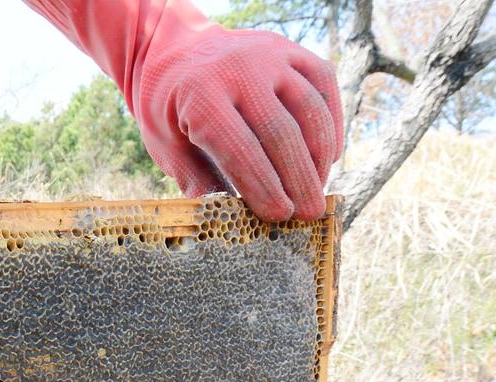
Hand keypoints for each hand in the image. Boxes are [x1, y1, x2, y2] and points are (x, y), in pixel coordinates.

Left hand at [23, 0, 341, 220]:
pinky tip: (329, 155)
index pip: (239, 148)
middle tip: (309, 213)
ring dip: (319, 154)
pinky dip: (331, 121)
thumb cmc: (168, 108)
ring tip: (318, 189)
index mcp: (200, 96)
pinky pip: (323, 83)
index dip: (263, 185)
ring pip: (308, 107)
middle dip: (298, 178)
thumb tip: (217, 217)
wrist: (174, 50)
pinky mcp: (289, 48)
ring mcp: (268, 54)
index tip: (280, 215)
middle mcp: (238, 69)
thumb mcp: (164, 143)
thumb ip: (192, 177)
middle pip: (280, 131)